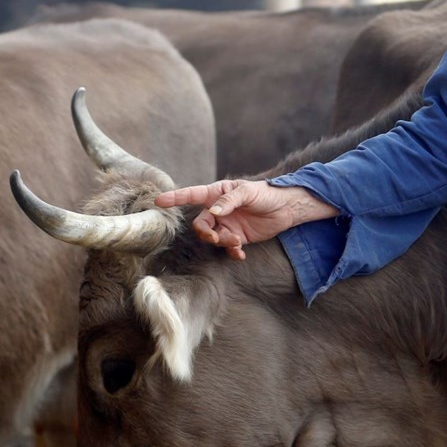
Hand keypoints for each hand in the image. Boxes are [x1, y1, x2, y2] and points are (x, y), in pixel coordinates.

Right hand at [154, 178, 337, 259]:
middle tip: (219, 238)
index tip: (159, 201)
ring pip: (213, 238)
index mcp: (217, 193)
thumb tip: (213, 212)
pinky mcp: (237, 237)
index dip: (175, 198)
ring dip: (222, 243)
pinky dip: (232, 252)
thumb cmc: (267, 193)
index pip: (192, 195)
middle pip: (201, 224)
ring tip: (237, 242)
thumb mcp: (248, 192)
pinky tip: (240, 254)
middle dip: (206, 233)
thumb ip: (229, 201)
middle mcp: (219, 210)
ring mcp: (227, 225)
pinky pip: (227, 248)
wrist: (287, 208)